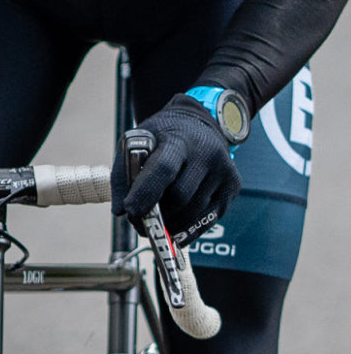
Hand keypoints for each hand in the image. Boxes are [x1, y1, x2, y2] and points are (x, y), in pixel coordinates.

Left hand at [110, 94, 241, 242]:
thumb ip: (123, 174)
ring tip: (155, 223)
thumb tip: (120, 211)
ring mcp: (224, 171)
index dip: (146, 193)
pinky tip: (173, 229)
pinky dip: (187, 229)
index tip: (130, 212)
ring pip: (193, 212)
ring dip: (170, 225)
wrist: (198, 124)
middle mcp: (207, 154)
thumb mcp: (136, 142)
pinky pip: (207, 219)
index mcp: (179, 140)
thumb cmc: (162, 137)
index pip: (164, 169)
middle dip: (156, 216)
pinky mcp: (233, 187)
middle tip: (138, 223)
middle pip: (180, 197)